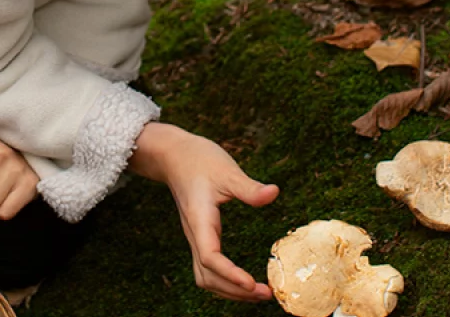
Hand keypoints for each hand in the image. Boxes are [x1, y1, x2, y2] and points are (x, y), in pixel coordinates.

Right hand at [129, 123, 278, 301]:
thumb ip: (249, 187)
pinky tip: (244, 282)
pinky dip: (225, 281)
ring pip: (205, 277)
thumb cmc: (200, 161)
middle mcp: (195, 234)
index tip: (251, 283)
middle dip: (234, 291)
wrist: (175, 156)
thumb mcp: (227, 170)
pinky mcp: (199, 237)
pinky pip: (208, 268)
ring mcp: (196, 237)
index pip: (210, 256)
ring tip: (258, 293)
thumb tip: (274, 193)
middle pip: (207, 276)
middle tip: (266, 293)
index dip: (229, 274)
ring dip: (229, 291)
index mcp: (200, 220)